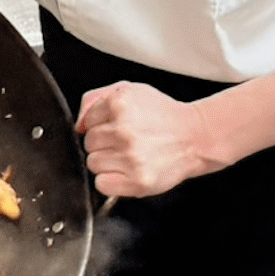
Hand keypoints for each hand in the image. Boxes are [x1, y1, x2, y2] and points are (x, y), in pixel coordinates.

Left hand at [75, 81, 219, 197]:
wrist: (196, 137)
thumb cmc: (164, 116)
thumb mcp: (131, 91)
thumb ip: (97, 99)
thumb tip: (78, 123)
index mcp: (120, 103)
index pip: (87, 121)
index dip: (101, 125)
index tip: (117, 127)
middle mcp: (124, 130)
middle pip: (88, 143)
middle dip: (103, 143)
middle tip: (126, 141)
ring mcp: (131, 157)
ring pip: (93, 164)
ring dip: (107, 162)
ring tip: (129, 155)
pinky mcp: (137, 181)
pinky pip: (102, 184)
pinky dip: (111, 180)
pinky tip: (127, 170)